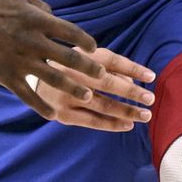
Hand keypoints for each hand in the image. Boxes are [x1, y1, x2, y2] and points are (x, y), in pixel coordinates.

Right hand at [0, 0, 154, 126]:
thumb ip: (38, 5)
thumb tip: (53, 14)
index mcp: (37, 20)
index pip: (71, 33)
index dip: (85, 42)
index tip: (94, 49)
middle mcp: (33, 41)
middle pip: (69, 58)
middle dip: (89, 69)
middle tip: (102, 77)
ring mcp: (20, 60)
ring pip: (54, 79)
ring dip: (73, 89)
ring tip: (87, 96)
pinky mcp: (5, 75)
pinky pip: (28, 94)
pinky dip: (41, 106)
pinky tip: (53, 115)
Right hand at [19, 48, 157, 131]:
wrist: (31, 79)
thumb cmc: (67, 66)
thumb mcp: (83, 57)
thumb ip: (108, 65)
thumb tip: (132, 80)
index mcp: (79, 55)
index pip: (112, 60)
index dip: (133, 68)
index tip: (151, 76)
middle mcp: (73, 74)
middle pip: (109, 83)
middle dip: (132, 92)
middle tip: (151, 99)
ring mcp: (67, 95)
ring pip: (103, 105)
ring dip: (127, 111)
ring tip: (145, 115)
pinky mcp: (63, 114)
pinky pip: (92, 121)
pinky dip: (112, 124)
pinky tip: (127, 125)